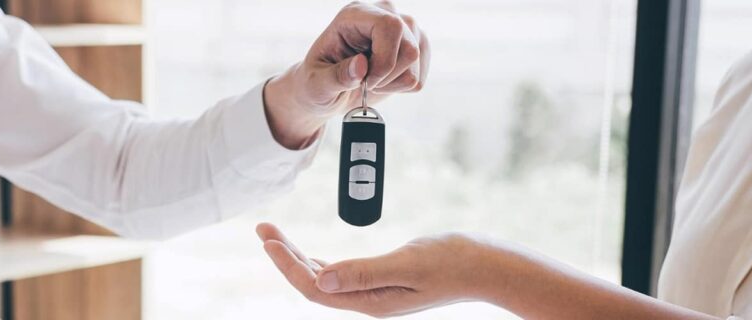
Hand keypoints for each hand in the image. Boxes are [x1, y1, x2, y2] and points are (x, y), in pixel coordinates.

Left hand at [255, 223, 492, 317]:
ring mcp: (375, 293)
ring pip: (325, 278)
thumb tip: (321, 279)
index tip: (269, 239)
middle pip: (314, 282)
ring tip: (274, 237)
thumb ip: (364, 272)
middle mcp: (368, 301)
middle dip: (285, 256)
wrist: (489, 267)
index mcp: (371, 301)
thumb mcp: (408, 263)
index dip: (288, 265)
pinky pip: (341, 275)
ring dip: (298, 258)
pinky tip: (309, 254)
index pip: (315, 287)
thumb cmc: (454, 262)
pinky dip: (319, 261)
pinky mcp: (383, 281)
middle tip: (262, 228)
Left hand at [264, 1, 429, 148]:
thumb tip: (361, 66)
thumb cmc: (317, 83)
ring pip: (417, 62)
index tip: (366, 80)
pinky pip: (420, 76)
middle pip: (409, 48)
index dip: (384, 59)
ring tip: (371, 81)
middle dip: (387, 76)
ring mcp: (404, 28)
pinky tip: (383, 81)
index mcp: (355, 14)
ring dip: (393, 82)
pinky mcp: (416, 45)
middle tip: (364, 83)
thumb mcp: (317, 84)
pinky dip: (401, 86)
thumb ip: (336, 76)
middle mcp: (384, 13)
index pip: (390, 26)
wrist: (329, 90)